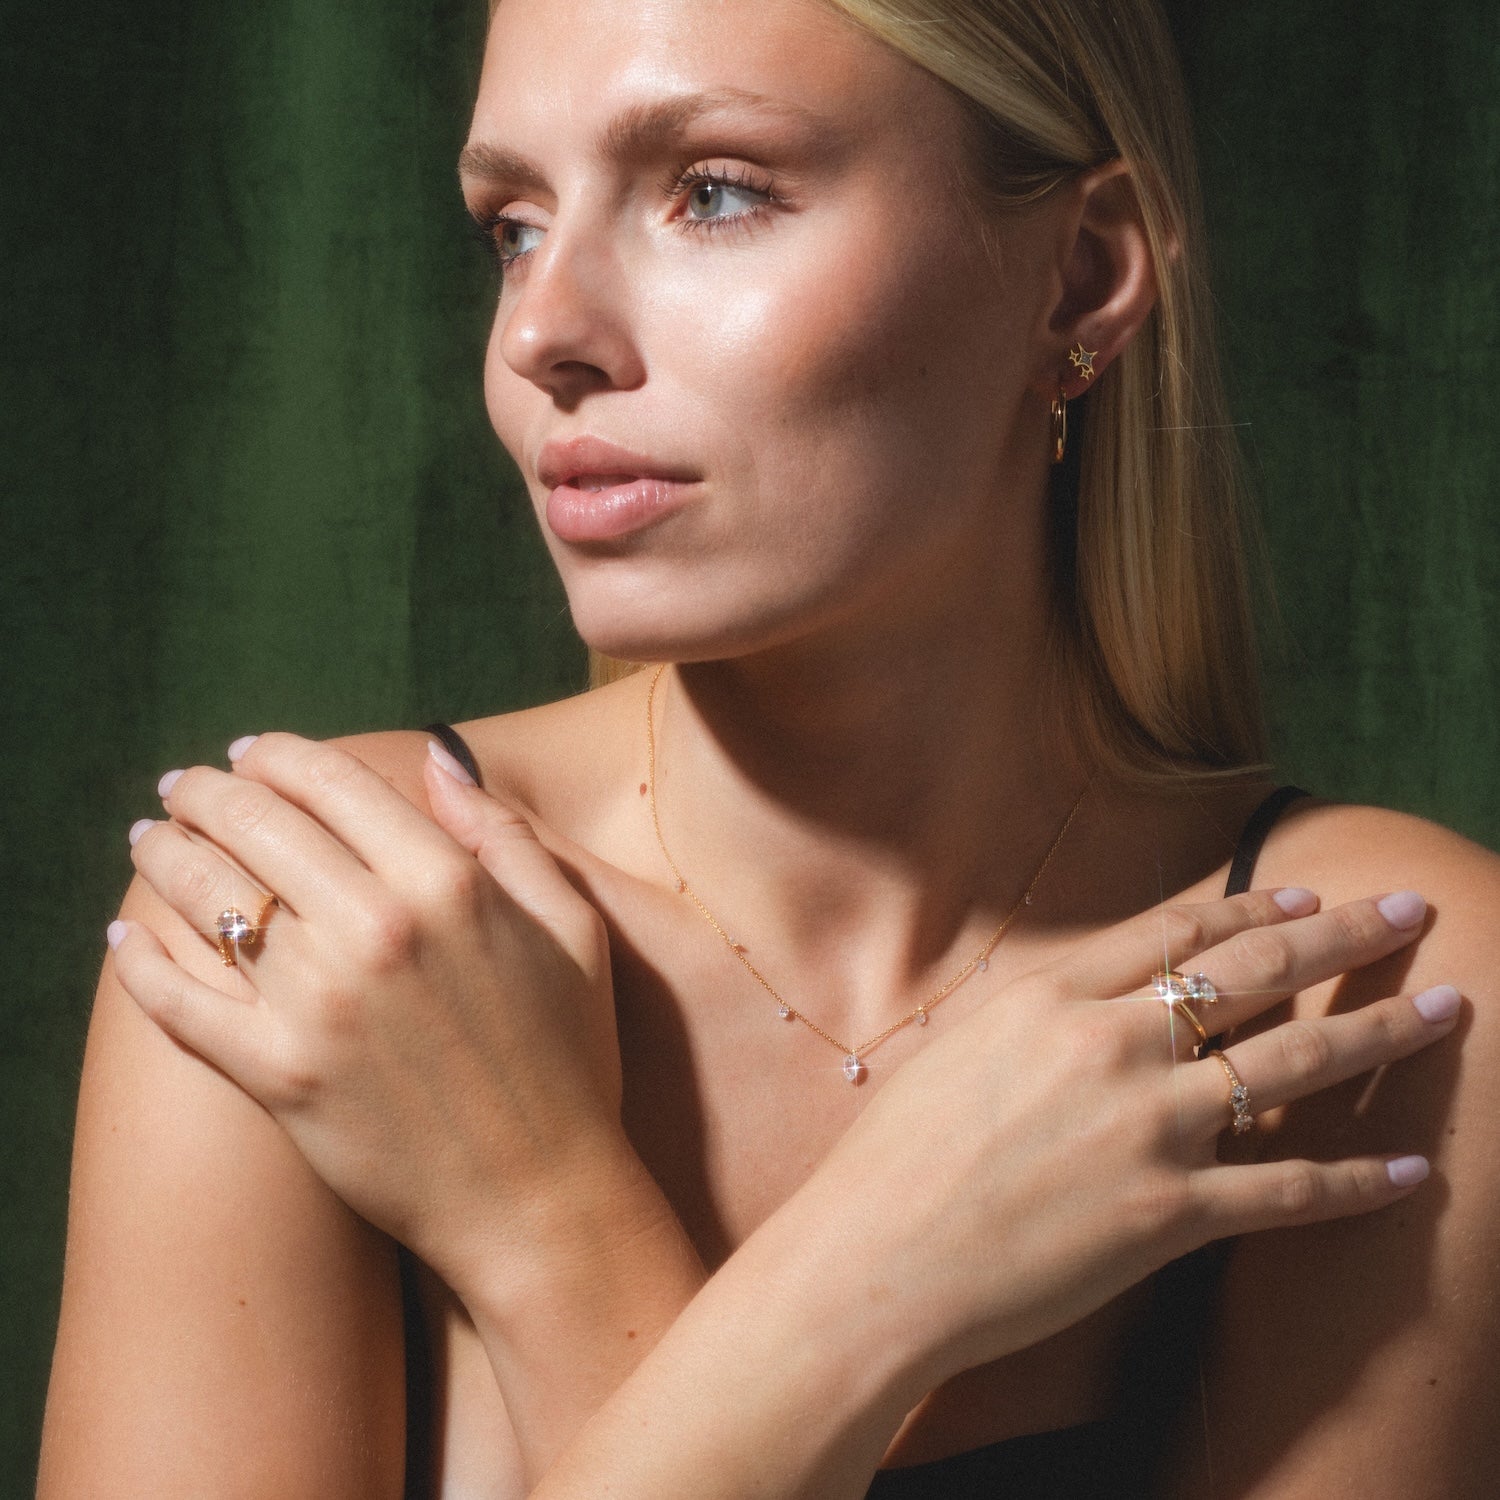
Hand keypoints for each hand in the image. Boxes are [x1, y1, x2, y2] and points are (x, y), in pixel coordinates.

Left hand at [108, 732, 639, 1299]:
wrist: (539, 1197)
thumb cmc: (568, 1056)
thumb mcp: (571, 928)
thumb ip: (504, 835)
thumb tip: (437, 761)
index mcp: (448, 884)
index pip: (334, 783)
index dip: (280, 754)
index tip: (251, 751)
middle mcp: (376, 929)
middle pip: (257, 825)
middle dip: (205, 791)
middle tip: (182, 787)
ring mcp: (319, 1004)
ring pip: (208, 897)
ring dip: (163, 855)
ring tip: (149, 842)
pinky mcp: (278, 1077)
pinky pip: (179, 1003)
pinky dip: (138, 962)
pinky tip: (121, 936)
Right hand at [781, 885, 1455, 1391]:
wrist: (879, 1256)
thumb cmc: (895, 1158)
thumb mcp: (952, 1050)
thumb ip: (1028, 1017)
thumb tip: (1078, 999)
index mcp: (1054, 997)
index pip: (1177, 931)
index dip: (1255, 908)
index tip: (1308, 896)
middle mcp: (1113, 1044)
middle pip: (1255, 974)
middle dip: (1347, 936)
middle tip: (1411, 909)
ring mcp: (1148, 1126)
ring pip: (1293, 1064)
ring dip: (1381, 1032)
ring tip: (1446, 1008)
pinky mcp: (1169, 1211)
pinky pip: (1287, 1188)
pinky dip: (1356, 1181)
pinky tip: (1409, 1169)